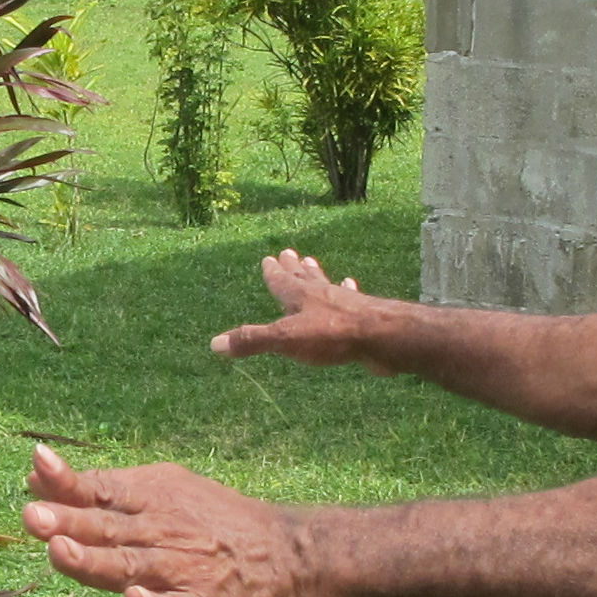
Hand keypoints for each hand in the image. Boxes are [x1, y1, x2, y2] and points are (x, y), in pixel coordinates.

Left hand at [23, 445, 319, 596]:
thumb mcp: (160, 494)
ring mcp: (184, 572)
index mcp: (149, 501)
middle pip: (107, 529)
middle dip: (68, 522)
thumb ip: (97, 493)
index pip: (99, 491)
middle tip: (31, 516)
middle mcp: (161, 533)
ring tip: (60, 552)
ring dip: (95, 560)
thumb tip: (34, 479)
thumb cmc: (211, 526)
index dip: (65, 484)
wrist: (292, 557)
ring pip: (132, 566)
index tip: (34, 471)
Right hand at [210, 250, 397, 373]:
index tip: (268, 258)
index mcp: (299, 297)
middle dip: (294, 268)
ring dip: (318, 275)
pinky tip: (351, 286)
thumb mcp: (285, 339)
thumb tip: (214, 344)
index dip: (273, 272)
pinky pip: (351, 299)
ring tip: (314, 264)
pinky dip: (348, 292)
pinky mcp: (363, 315)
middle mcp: (321, 294)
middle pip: (304, 277)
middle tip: (289, 252)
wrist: (382, 336)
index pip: (281, 281)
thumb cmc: (331, 336)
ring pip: (326, 285)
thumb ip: (253, 340)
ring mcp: (344, 302)